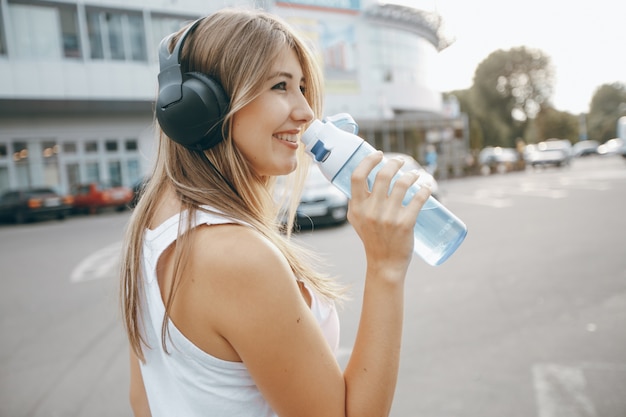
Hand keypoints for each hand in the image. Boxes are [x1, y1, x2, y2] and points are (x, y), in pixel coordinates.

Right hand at [347, 152, 430, 277]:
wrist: (384, 263)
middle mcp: (370, 211)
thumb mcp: (356, 220)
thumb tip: (364, 178)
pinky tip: (426, 186)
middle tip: (401, 162)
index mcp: (356, 208)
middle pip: (383, 175)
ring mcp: (388, 217)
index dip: (369, 161)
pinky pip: (418, 199)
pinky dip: (424, 189)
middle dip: (395, 163)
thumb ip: (357, 201)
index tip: (379, 154)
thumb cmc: (372, 238)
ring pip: (402, 184)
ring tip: (415, 174)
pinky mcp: (405, 224)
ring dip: (411, 175)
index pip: (357, 176)